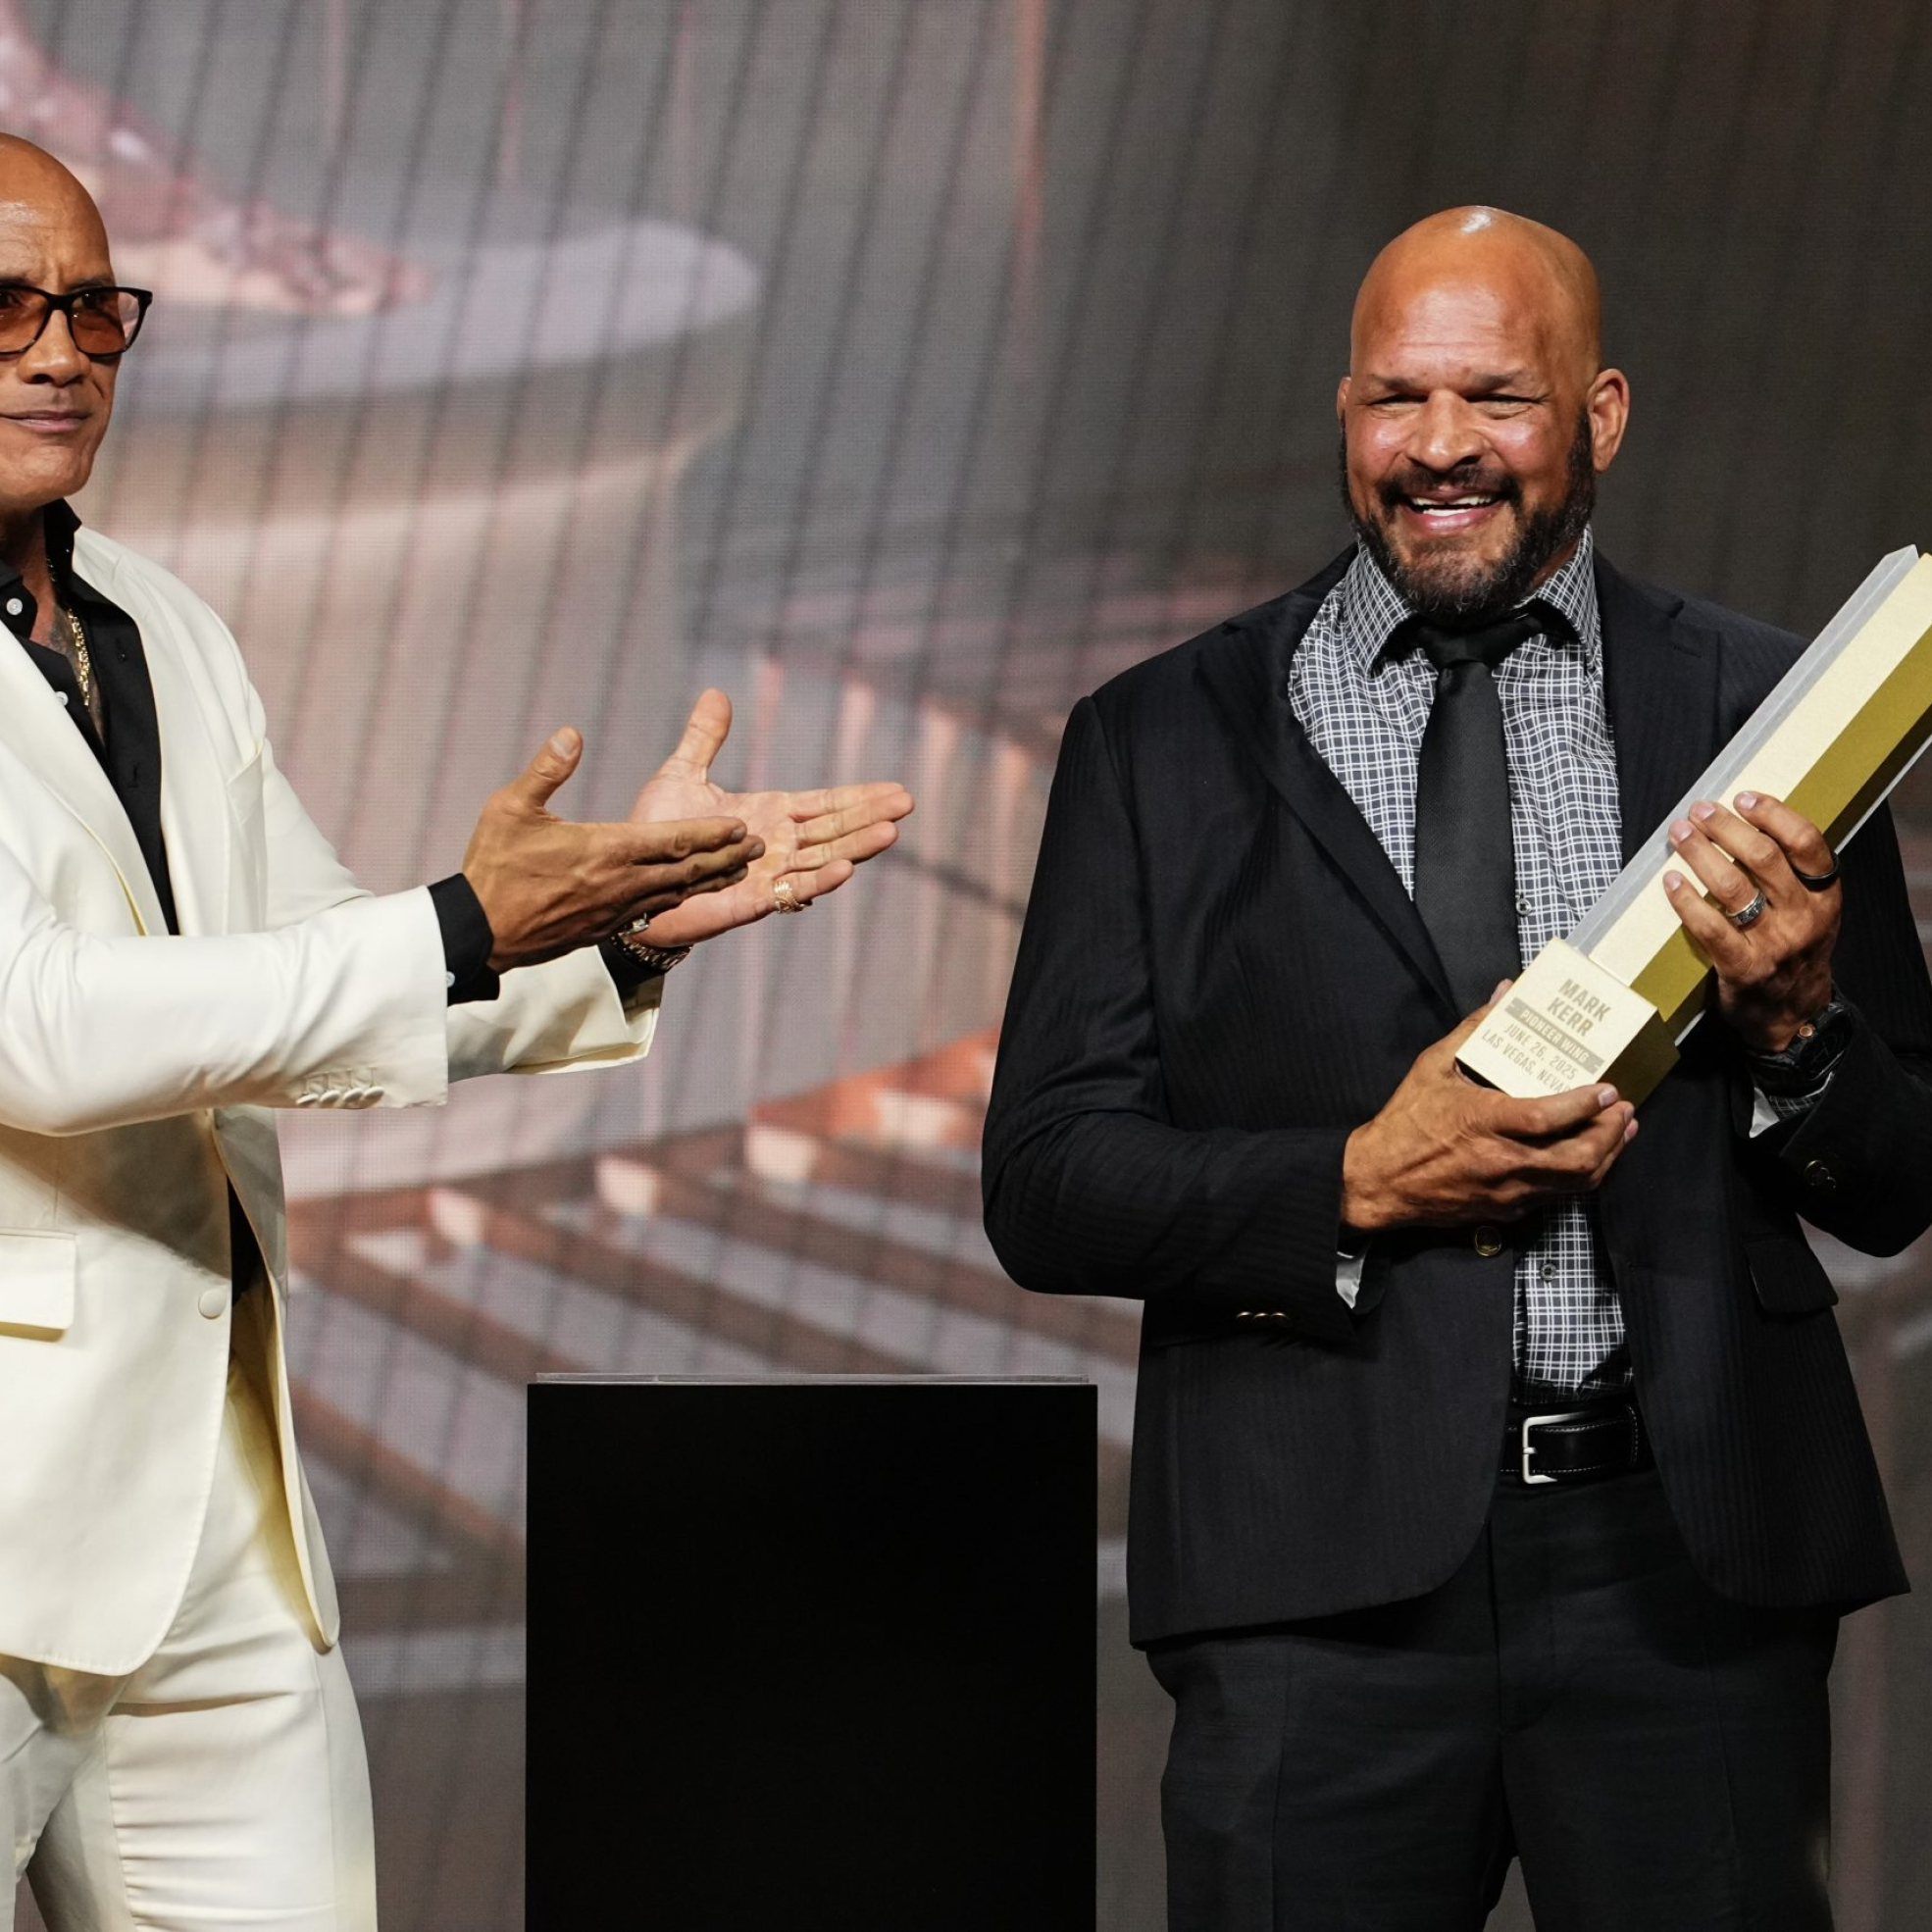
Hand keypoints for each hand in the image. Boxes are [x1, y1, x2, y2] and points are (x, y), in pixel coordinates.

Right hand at [462, 728, 763, 970]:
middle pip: (687, 870)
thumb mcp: (510, 808)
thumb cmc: (493, 868)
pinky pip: (655, 911)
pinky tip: (691, 893)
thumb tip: (572, 733)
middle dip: (725, 857)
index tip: (740, 826)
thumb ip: (546, 770)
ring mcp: (616, 911)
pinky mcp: (606, 928)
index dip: (710, 833)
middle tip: (759, 847)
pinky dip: (682, 900)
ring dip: (711, 880)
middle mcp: (620, 884)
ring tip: (740, 869)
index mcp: (605, 851)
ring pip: (676, 894)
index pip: (672, 841)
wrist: (479, 933)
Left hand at [623, 689, 912, 946]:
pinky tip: (844, 868)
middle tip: (906, 804)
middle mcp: (777, 846)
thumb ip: (704, 739)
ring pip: (822, 859)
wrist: (630, 880)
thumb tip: (716, 693)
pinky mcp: (752, 901)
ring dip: (855, 847)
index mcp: (769, 815)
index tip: (895, 790)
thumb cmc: (658, 833)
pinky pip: (792, 891)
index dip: (859, 797)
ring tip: (889, 833)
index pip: (824, 805)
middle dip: (869, 817)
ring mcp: (768, 875)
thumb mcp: (681, 776)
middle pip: (833, 830)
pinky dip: (819, 881)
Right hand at [1339, 988, 1637, 1233]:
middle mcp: (1501, 1161)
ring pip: (1576, 1184)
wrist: (1379, 1181)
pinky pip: (1556, 1197)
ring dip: (1606, 1157)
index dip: (1586, 1106)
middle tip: (1623, 1110)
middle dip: (1610, 1134)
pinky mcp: (1506, 1210)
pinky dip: (1580, 1177)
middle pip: (1578, 1159)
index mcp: (1483, 1122)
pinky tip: (1588, 1157)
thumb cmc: (1404, 1123)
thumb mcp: (1432, 1066)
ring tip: (1619, 1132)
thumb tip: (1504, 994)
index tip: (1608, 1090)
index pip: (1548, 1117)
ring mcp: (1507, 1191)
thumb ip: (1473, 1030)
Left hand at [1663, 792, 1839, 1050]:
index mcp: (1825, 895)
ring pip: (1732, 886)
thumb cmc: (1793, 950)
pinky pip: (1710, 927)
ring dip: (1700, 853)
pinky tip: (1670, 882)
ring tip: (1680, 833)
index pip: (1806, 842)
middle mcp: (1804, 916)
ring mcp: (1775, 943)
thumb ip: (1789, 875)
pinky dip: (1685, 900)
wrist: (1792, 1013)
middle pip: (1762, 857)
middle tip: (1699, 810)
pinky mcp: (1744, 968)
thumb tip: (1742, 825)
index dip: (1773, 814)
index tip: (1743, 797)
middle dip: (1726, 827)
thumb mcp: (1811, 911)